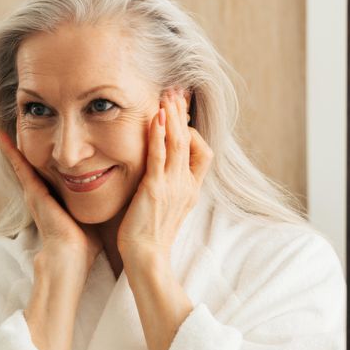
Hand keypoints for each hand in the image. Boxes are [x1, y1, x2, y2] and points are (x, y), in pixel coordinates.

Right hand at [0, 130, 102, 286]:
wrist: (70, 258)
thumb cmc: (83, 245)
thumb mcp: (89, 216)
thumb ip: (95, 205)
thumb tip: (113, 198)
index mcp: (52, 200)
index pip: (44, 175)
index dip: (41, 159)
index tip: (38, 144)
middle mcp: (39, 196)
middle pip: (29, 167)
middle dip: (20, 151)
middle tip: (10, 132)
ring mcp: (33, 194)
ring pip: (21, 164)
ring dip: (10, 148)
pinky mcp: (33, 193)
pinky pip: (20, 167)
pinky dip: (10, 152)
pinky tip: (1, 137)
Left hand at [117, 87, 213, 271]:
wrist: (146, 258)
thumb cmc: (150, 238)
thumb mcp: (165, 209)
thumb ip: (165, 189)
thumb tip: (157, 177)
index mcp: (190, 190)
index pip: (203, 153)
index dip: (193, 132)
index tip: (180, 117)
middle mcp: (186, 185)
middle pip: (192, 140)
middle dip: (184, 114)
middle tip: (177, 91)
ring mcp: (173, 186)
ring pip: (180, 142)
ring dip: (174, 116)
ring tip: (168, 95)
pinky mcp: (155, 188)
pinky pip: (161, 155)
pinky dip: (161, 134)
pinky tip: (157, 116)